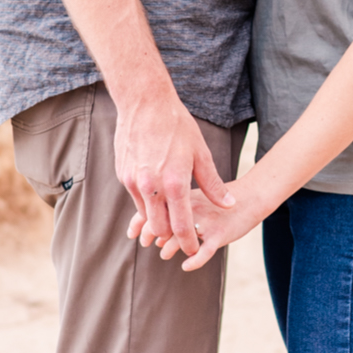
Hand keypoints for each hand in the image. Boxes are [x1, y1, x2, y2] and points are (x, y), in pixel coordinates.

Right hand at [114, 89, 231, 258]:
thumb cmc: (177, 126)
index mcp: (174, 183)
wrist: (144, 103)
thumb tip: (229, 204)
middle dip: (171, 236)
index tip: (193, 250)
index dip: (188, 242)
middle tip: (182, 236)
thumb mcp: (201, 153)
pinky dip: (147, 201)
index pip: (181, 227)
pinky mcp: (123, 175)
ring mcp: (133, 182)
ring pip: (146, 215)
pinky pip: (136, 198)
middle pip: (160, 228)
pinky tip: (157, 193)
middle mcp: (151, 187)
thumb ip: (212, 183)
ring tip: (170, 215)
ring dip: (158, 219)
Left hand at [128, 181, 269, 271]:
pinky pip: (204, 252)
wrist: (249, 197)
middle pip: (163, 224)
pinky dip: (194, 261)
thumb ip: (173, 209)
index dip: (140, 224)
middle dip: (151, 236)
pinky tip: (186, 266)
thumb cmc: (216, 202)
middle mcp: (192, 208)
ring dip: (169, 249)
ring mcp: (206, 222)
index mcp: (184, 197)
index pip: (155, 210)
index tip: (134, 235)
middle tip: (146, 244)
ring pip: (180, 239)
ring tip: (164, 254)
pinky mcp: (219, 234)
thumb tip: (152, 230)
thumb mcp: (194, 199)